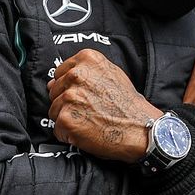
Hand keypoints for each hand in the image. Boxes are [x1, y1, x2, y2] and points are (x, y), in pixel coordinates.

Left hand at [47, 49, 161, 162]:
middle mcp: (76, 75)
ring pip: (54, 110)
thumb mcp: (113, 74)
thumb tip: (53, 81)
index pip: (60, 72)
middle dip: (67, 103)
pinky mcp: (66, 118)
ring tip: (90, 121)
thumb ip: (85, 73)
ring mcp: (70, 97)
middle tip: (90, 110)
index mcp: (87, 59)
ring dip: (68, 119)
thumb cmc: (129, 105)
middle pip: (55, 91)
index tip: (84, 95)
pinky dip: (69, 134)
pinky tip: (86, 132)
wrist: (141, 129)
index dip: (70, 87)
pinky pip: (57, 129)